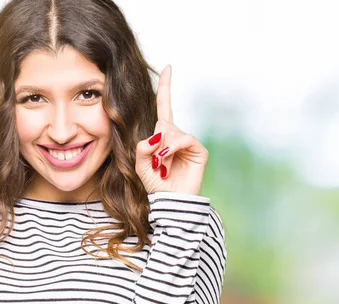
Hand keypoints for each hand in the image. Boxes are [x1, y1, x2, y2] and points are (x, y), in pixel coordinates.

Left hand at [135, 65, 208, 195]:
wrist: (171, 201)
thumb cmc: (156, 185)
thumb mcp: (140, 165)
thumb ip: (142, 147)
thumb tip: (157, 135)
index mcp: (163, 136)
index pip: (164, 106)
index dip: (166, 87)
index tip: (169, 67)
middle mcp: (177, 135)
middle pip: (163, 121)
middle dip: (155, 141)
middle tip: (156, 162)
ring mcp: (189, 142)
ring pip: (171, 131)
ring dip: (162, 150)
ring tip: (162, 167)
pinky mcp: (199, 150)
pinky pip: (184, 138)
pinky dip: (172, 148)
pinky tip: (168, 160)